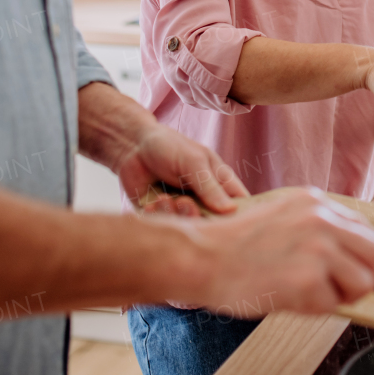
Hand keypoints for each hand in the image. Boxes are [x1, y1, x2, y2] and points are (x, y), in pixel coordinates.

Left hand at [114, 119, 249, 215]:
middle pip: (213, 224)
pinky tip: (153, 201)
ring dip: (176, 214)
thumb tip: (231, 210)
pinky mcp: (163, 218)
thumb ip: (210, 186)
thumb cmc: (168, 147)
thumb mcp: (193, 161)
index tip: (233, 227)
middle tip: (185, 202)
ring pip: (189, 228)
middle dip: (198, 216)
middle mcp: (205, 201)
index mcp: (220, 185)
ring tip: (165, 198)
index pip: (240, 206)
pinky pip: (165, 227)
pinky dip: (158, 216)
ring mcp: (184, 211)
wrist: (132, 146)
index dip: (241, 218)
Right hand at [189, 188, 373, 314]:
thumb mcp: (284, 219)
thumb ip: (321, 230)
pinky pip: (334, 304)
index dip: (367, 257)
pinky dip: (314, 308)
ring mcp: (317, 247)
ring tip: (309, 293)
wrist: (202, 257)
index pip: (368, 230)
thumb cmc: (236, 246)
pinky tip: (288, 297)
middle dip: (365, 276)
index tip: (361, 271)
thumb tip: (358, 256)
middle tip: (341, 289)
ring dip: (341, 294)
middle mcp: (322, 219)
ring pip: (365, 281)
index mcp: (316, 202)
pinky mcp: (308, 278)